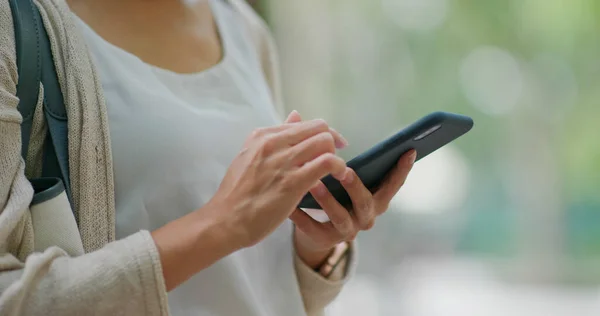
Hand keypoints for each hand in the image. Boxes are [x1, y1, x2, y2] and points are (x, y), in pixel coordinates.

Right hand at [204, 115, 347, 248]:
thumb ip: (275, 137)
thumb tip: (295, 115)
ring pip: (324, 142)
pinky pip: (326, 162)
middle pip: (318, 128)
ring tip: (336, 170)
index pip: (303, 123)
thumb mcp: (251, 156)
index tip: (329, 146)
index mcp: (262, 135)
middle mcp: (273, 143)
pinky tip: (338, 176)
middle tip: (336, 156)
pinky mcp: (293, 182)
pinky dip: (338, 166)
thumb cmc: (237, 194)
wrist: (225, 220)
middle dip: (333, 140)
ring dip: (336, 155)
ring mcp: (283, 161)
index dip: (321, 133)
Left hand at [288, 113, 415, 267]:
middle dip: (357, 187)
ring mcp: (347, 231)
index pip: (393, 184)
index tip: (409, 151)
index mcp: (374, 197)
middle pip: (368, 203)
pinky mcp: (325, 240)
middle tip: (346, 171)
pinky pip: (315, 229)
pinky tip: (291, 207)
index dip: (401, 169)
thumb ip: (320, 146)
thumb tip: (297, 114)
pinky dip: (303, 218)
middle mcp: (365, 216)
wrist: (309, 226)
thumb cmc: (327, 191)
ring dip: (329, 201)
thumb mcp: (331, 171)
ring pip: (342, 218)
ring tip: (315, 185)